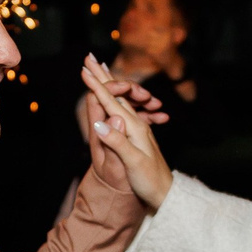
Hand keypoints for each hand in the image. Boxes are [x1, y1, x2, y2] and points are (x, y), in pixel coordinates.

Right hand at [81, 56, 173, 209]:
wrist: (166, 193)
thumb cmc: (150, 181)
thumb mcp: (133, 163)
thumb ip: (117, 142)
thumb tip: (98, 122)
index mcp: (134, 128)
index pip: (111, 102)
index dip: (96, 86)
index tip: (84, 70)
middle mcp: (137, 124)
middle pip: (116, 94)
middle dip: (102, 75)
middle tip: (89, 57)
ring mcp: (138, 129)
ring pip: (120, 99)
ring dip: (109, 82)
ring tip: (101, 68)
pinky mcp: (138, 136)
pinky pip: (125, 110)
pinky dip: (117, 98)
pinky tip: (116, 95)